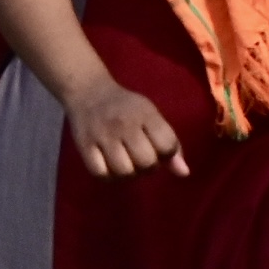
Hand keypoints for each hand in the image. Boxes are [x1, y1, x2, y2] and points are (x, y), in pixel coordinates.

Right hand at [60, 76, 186, 178]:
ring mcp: (102, 135)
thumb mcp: (151, 116)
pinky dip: (108, 176)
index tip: (158, 149)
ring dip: (128, 174)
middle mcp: (124, 124)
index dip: (166, 154)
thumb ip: (170, 143)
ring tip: (127, 165)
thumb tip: (184, 173)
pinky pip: (100, 174)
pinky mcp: (84, 145)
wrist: (88, 91)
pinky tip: (110, 168)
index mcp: (145, 114)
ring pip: (124, 171)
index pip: (166, 145)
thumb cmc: (126, 107)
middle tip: (141, 159)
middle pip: (146, 162)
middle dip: (148, 167)